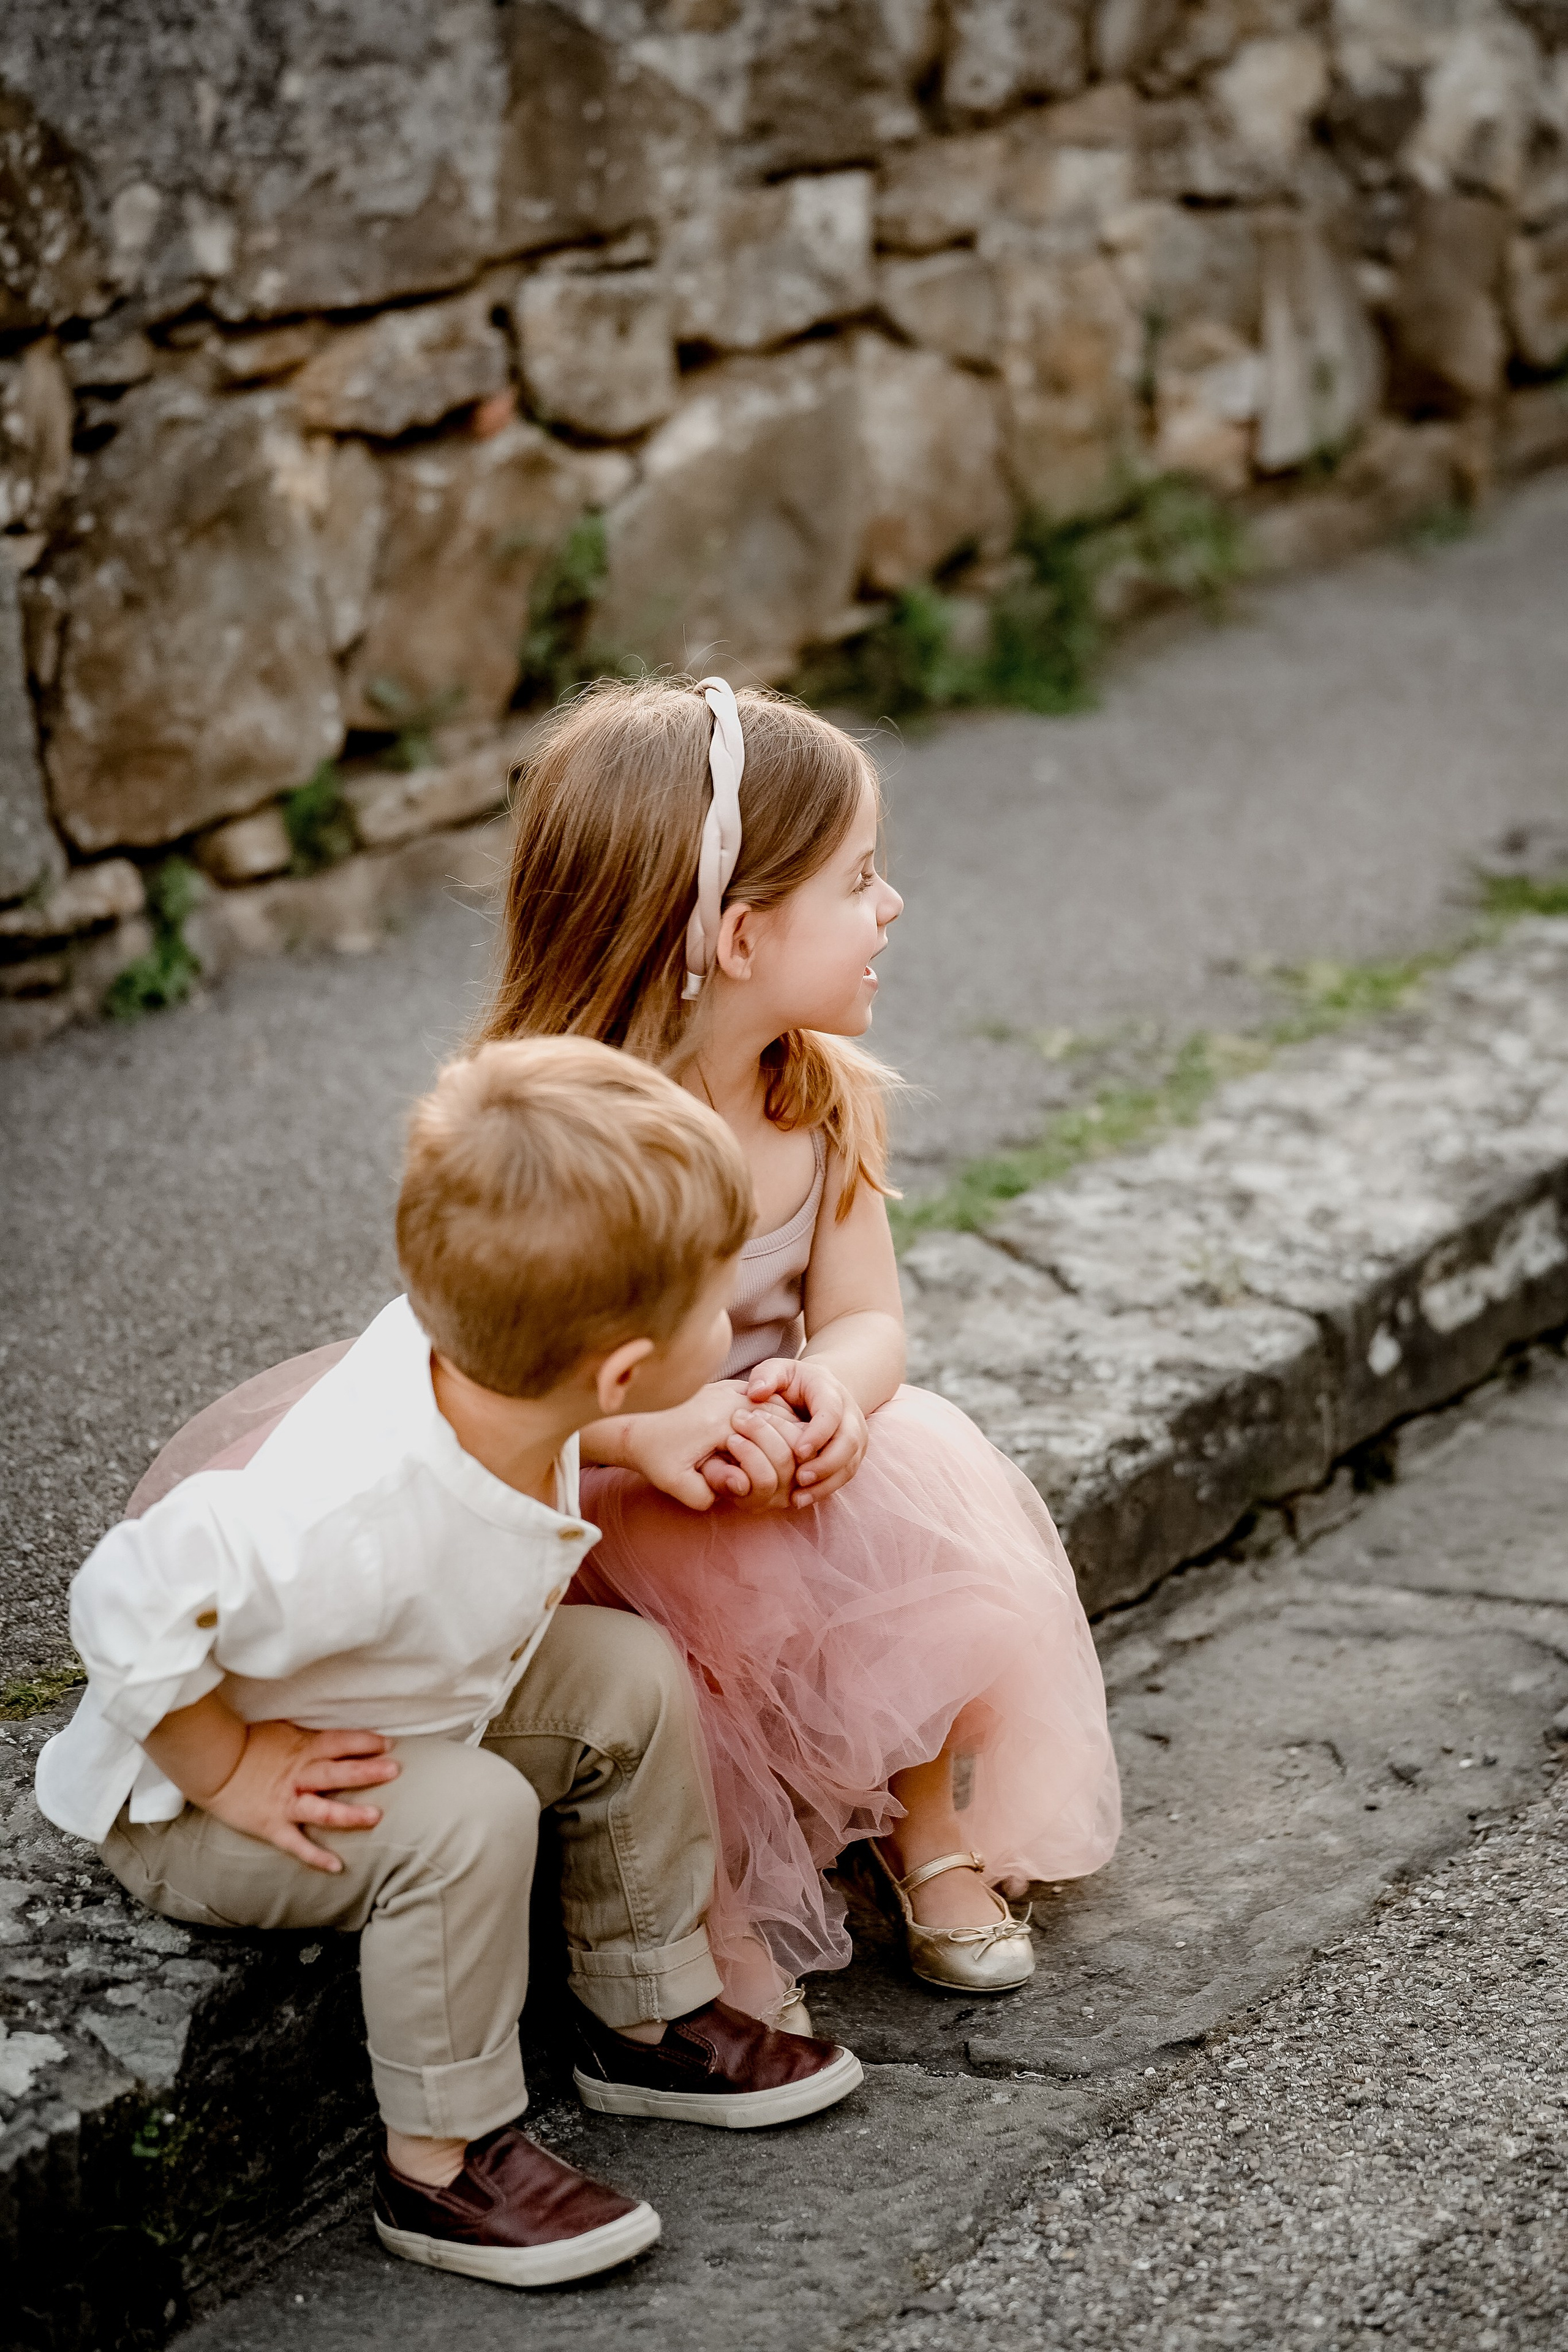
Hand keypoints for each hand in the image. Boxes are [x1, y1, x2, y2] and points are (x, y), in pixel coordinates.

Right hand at [202, 1721, 400, 1873]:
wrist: (212, 1765)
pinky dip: (315, 1856)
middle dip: (367, 1771)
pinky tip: (337, 1867)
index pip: (339, 1742)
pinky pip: (296, 1843)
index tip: (389, 1743)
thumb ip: (312, 1738)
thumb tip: (339, 1738)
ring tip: (376, 1817)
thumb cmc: (248, 1744)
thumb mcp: (285, 1731)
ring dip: (349, 1813)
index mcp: (303, 1748)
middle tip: (395, 1770)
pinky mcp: (272, 1825)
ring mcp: (286, 1802)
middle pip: (337, 1771)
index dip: (365, 1742)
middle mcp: (299, 1775)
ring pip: (322, 1808)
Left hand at [622, 1383, 799, 1512]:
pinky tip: (769, 1438)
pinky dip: (775, 1418)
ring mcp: (731, 1388)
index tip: (769, 1480)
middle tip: (783, 1467)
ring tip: (778, 1454)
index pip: (776, 1441)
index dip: (779, 1465)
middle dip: (788, 1446)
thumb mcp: (674, 1482)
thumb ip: (706, 1493)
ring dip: (785, 1430)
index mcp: (722, 1422)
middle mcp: (731, 1398)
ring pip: (780, 1406)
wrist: (634, 1423)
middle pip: (784, 1420)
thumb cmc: (654, 1454)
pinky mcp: (730, 1387)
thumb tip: (739, 1486)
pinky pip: (767, 1399)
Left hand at [744, 1357, 868, 1504]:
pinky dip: (825, 1490)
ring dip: (826, 1483)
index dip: (818, 1434)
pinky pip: (844, 1476)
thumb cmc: (793, 1382)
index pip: (832, 1414)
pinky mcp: (851, 1455)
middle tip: (800, 1478)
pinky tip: (802, 1500)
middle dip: (826, 1464)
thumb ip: (766, 1375)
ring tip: (799, 1497)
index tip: (798, 1451)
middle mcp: (850, 1416)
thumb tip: (757, 1393)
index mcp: (831, 1393)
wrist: (819, 1390)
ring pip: (849, 1464)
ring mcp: (854, 1438)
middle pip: (848, 1443)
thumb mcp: (779, 1370)